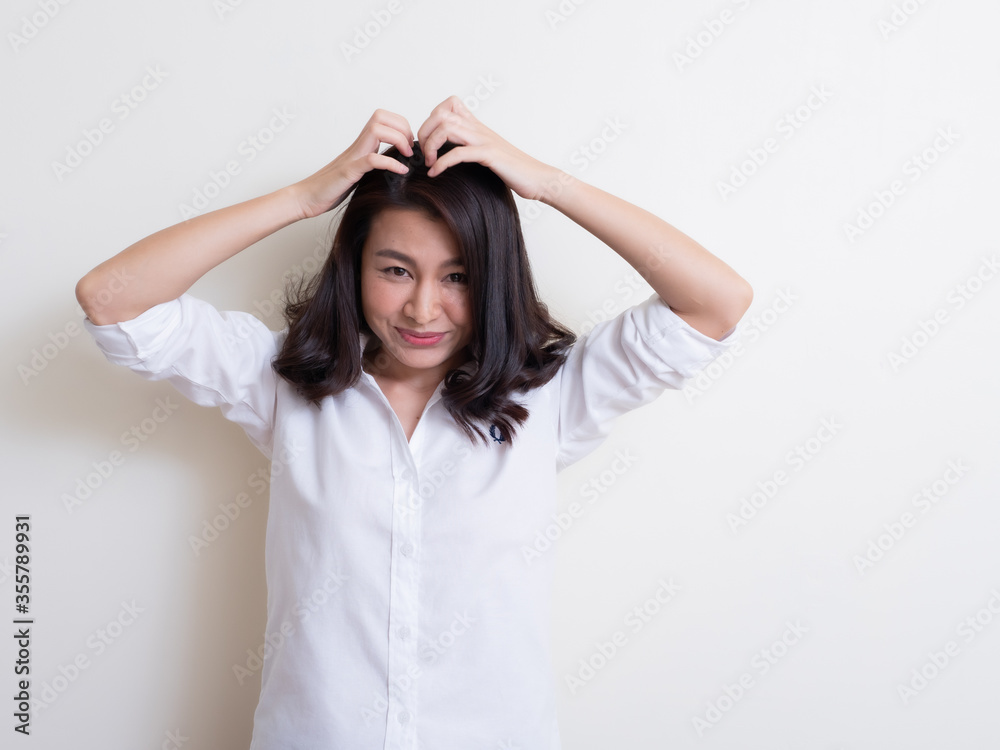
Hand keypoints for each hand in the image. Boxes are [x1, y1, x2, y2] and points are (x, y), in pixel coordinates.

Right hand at [291, 109, 414, 218]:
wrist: (308, 198)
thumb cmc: (332, 188)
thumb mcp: (360, 173)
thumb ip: (374, 166)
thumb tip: (397, 168)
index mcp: (362, 145)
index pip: (383, 117)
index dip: (401, 125)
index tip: (410, 144)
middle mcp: (358, 146)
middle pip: (381, 116)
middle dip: (402, 127)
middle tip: (410, 148)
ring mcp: (353, 157)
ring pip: (377, 129)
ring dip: (398, 139)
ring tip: (407, 156)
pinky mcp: (349, 172)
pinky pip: (372, 160)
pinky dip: (390, 163)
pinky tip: (401, 171)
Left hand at [417, 96, 558, 200]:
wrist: (539, 178)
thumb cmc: (514, 170)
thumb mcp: (487, 154)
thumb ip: (470, 148)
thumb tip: (450, 155)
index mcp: (477, 127)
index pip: (449, 105)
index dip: (431, 118)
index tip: (428, 140)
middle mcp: (479, 129)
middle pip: (441, 114)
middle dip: (425, 132)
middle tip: (424, 153)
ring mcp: (484, 140)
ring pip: (447, 128)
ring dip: (431, 145)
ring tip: (429, 163)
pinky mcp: (490, 155)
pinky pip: (459, 153)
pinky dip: (442, 163)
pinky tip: (435, 173)